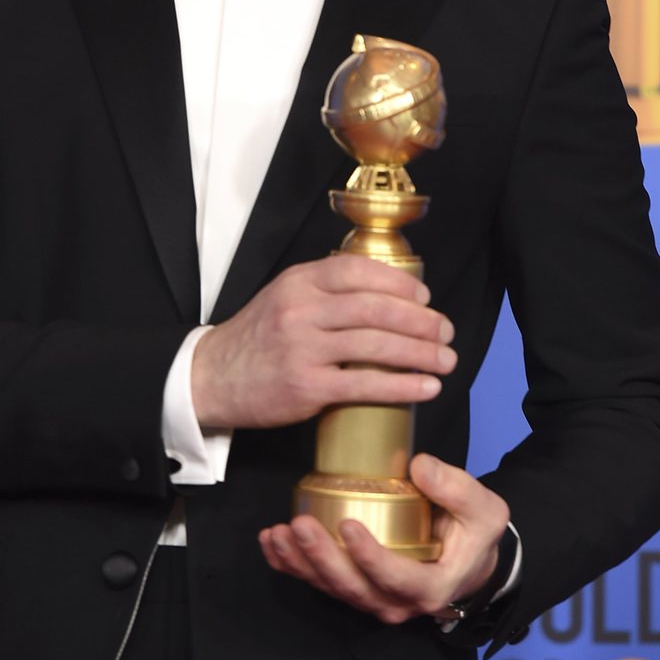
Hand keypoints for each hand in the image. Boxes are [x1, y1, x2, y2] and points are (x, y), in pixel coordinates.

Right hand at [191, 255, 456, 429]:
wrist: (213, 377)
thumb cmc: (257, 337)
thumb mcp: (283, 296)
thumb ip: (325, 289)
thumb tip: (384, 293)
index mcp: (299, 282)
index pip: (357, 272)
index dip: (398, 284)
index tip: (425, 299)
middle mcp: (301, 310)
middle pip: (375, 309)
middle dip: (420, 321)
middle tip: (446, 331)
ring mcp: (303, 349)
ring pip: (375, 345)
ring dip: (420, 353)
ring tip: (446, 359)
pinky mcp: (306, 387)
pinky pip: (364, 384)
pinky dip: (402, 385)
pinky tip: (425, 388)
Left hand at [259, 453, 510, 623]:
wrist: (468, 559)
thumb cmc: (474, 533)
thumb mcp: (483, 509)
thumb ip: (456, 488)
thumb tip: (419, 465)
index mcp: (431, 587)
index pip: (398, 579)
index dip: (371, 558)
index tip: (349, 526)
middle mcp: (396, 603)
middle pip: (354, 588)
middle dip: (323, 558)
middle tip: (301, 525)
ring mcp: (371, 598)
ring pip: (331, 588)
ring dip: (300, 563)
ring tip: (279, 533)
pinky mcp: (352, 587)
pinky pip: (318, 582)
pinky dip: (291, 565)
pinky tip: (271, 543)